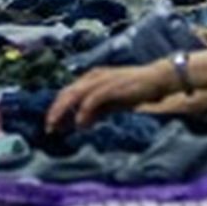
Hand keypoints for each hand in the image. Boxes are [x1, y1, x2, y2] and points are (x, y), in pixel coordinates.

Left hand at [42, 59, 181, 137]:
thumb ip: (95, 112)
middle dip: (55, 111)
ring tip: (57, 127)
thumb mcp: (110, 103)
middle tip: (49, 129)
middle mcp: (93, 77)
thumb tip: (79, 125)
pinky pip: (92, 99)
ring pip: (74, 95)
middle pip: (66, 93)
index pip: (67, 93)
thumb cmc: (134, 90)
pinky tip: (80, 124)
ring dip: (63, 112)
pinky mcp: (112, 86)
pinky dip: (83, 111)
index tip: (52, 126)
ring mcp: (102, 80)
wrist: (157, 79)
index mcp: (91, 78)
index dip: (57, 109)